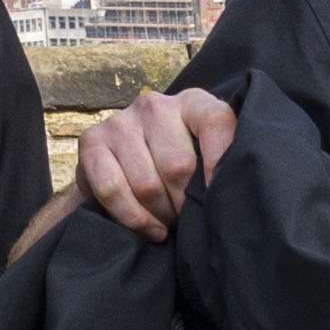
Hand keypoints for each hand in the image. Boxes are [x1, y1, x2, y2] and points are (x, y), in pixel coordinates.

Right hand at [75, 87, 236, 240]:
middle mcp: (154, 105)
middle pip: (177, 165)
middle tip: (190, 216)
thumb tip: (238, 191)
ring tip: (171, 222)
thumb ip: (223, 163)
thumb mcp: (207, 157)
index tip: (223, 196)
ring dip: (162, 214)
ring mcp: (119, 121)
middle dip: (186, 203)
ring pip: (146, 184)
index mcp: (192, 102)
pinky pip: (113, 190)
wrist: (125, 170)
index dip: (221, 162)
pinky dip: (134, 218)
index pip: (215, 121)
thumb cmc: (181, 168)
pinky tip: (151, 228)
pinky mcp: (91, 141)